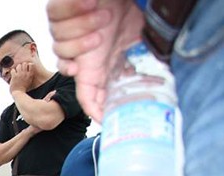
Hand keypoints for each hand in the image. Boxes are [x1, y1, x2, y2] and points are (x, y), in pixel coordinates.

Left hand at [9, 62, 34, 92]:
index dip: (28, 64)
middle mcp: (25, 74)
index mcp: (30, 75)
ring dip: (17, 68)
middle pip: (24, 63)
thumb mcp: (29, 81)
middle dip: (22, 65)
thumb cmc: (24, 88)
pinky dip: (12, 71)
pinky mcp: (14, 76)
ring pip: (19, 65)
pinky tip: (13, 74)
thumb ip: (29, 75)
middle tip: (21, 69)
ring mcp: (20, 75)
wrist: (19, 93)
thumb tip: (28, 69)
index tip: (27, 67)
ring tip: (17, 71)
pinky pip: (13, 70)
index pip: (31, 64)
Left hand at [46, 0, 143, 120]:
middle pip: (63, 66)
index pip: (88, 95)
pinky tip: (89, 4)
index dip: (93, 106)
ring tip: (102, 15)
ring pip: (58, 41)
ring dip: (82, 26)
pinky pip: (55, 14)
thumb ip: (146, 60)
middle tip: (99, 37)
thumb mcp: (142, 39)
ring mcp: (66, 34)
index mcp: (97, 63)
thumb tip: (169, 75)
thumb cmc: (133, 12)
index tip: (104, 116)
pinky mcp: (59, 13)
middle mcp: (79, 52)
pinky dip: (72, 9)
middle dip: (79, 52)